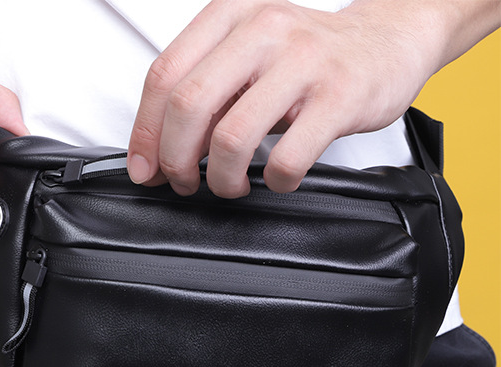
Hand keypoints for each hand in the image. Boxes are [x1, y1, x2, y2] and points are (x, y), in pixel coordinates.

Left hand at [127, 0, 500, 197]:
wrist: (387, 41)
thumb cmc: (308, 56)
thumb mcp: (247, 55)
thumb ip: (206, 92)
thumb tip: (159, 151)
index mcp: (230, 15)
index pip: (164, 76)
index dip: (145, 132)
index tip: (144, 168)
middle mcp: (264, 29)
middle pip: (188, 105)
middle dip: (175, 159)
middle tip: (184, 181)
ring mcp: (304, 61)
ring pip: (232, 136)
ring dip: (220, 177)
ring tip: (229, 183)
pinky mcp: (340, 96)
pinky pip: (287, 157)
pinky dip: (274, 180)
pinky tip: (277, 177)